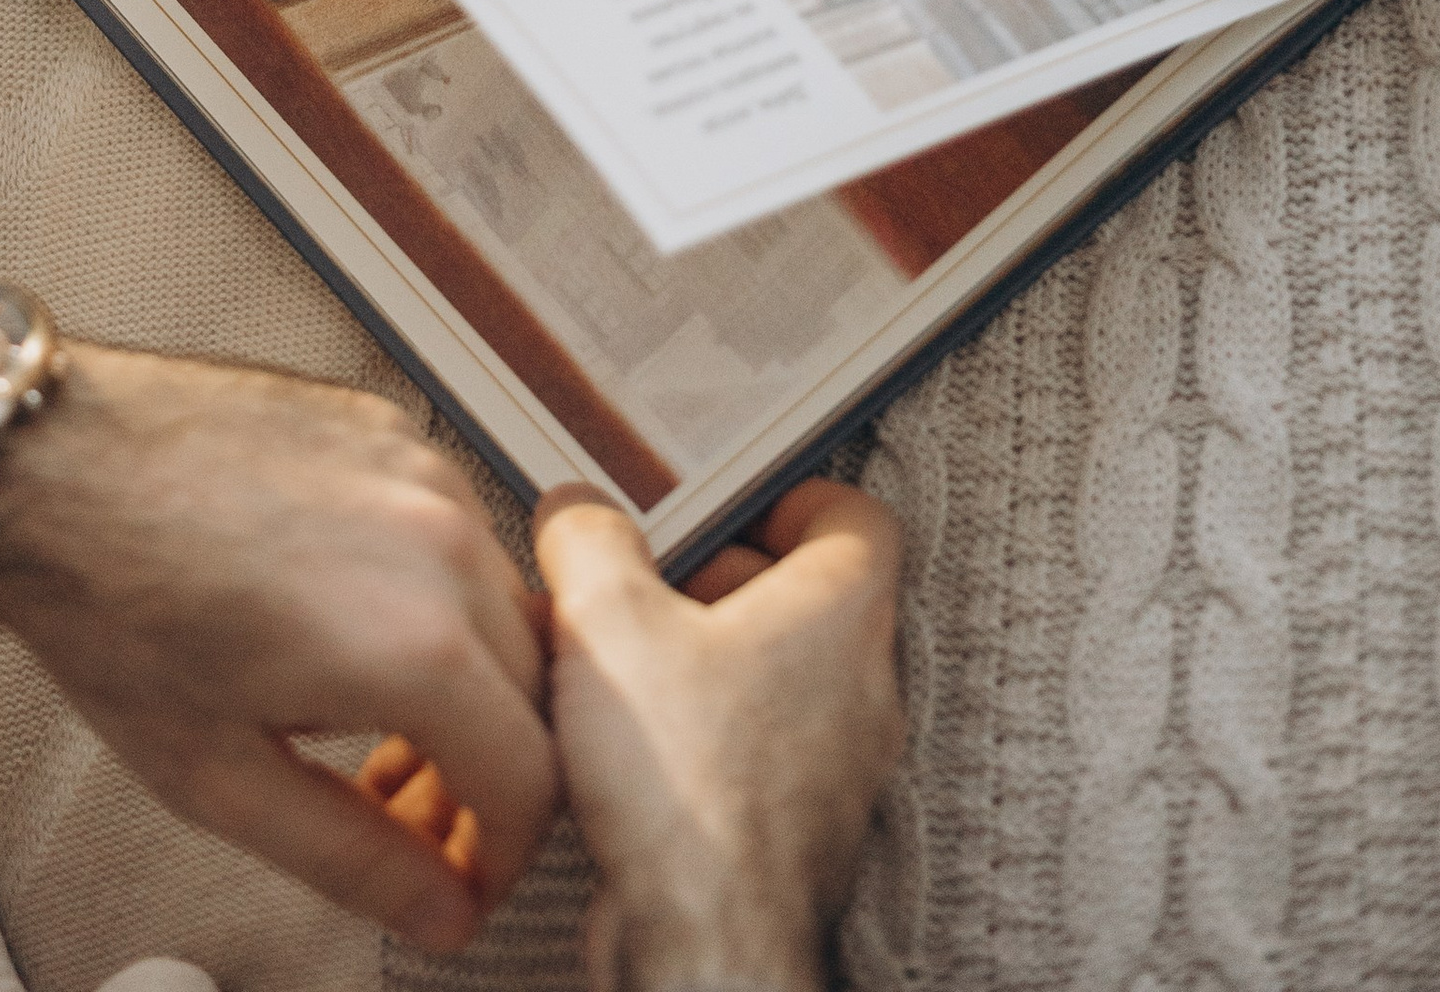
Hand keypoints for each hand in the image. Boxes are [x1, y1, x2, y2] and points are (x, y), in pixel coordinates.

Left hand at [0, 342, 555, 954]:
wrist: (46, 461)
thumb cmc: (109, 606)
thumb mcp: (219, 777)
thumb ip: (351, 858)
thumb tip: (443, 912)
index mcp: (413, 640)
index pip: (536, 777)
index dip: (506, 853)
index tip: (467, 874)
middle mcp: (440, 539)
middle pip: (536, 690)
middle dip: (491, 771)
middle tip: (417, 812)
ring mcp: (419, 467)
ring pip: (503, 601)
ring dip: (468, 678)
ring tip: (373, 719)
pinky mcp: (389, 425)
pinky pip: (455, 527)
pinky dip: (436, 592)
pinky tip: (350, 623)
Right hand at [533, 481, 901, 991]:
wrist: (705, 943)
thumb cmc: (684, 785)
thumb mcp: (607, 617)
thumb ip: (588, 538)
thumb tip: (576, 511)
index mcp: (843, 613)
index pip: (856, 517)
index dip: (787, 496)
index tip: (722, 502)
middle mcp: (862, 690)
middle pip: (808, 598)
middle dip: (722, 579)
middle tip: (648, 580)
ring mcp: (838, 772)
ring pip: (780, 682)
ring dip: (707, 662)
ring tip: (623, 663)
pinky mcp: (799, 837)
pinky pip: (759, 756)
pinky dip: (706, 738)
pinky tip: (631, 749)